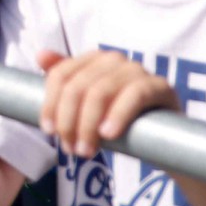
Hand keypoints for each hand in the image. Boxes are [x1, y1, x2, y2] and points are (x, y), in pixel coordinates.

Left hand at [37, 48, 178, 158]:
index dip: (50, 103)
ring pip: (102, 90)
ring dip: (88, 124)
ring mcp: (138, 69)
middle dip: (69, 120)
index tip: (48, 130)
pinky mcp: (160, 85)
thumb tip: (40, 56)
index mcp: (92, 59)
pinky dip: (118, 114)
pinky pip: (135, 94)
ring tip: (86, 150)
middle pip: (79, 85)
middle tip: (70, 148)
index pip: (61, 75)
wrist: (165, 140)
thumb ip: (66, 82)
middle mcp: (113, 59)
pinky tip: (109, 134)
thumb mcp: (89, 108)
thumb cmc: (120, 121)